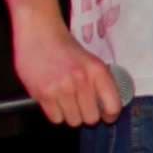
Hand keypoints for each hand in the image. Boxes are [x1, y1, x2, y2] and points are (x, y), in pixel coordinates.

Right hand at [12, 11, 126, 127]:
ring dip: (70, 114)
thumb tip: (106, 109)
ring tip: (65, 101)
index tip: (106, 116)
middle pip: (91, 118)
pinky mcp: (44, 94)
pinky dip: (55, 113)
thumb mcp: (90, 60)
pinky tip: (53, 100)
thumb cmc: (64, 46)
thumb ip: (99, 82)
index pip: (113, 106)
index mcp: (97, 71)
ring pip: (73, 121)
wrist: (39, 32)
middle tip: (80, 106)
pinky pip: (56, 119)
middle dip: (86, 115)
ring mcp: (62, 89)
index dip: (110, 115)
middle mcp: (82, 81)